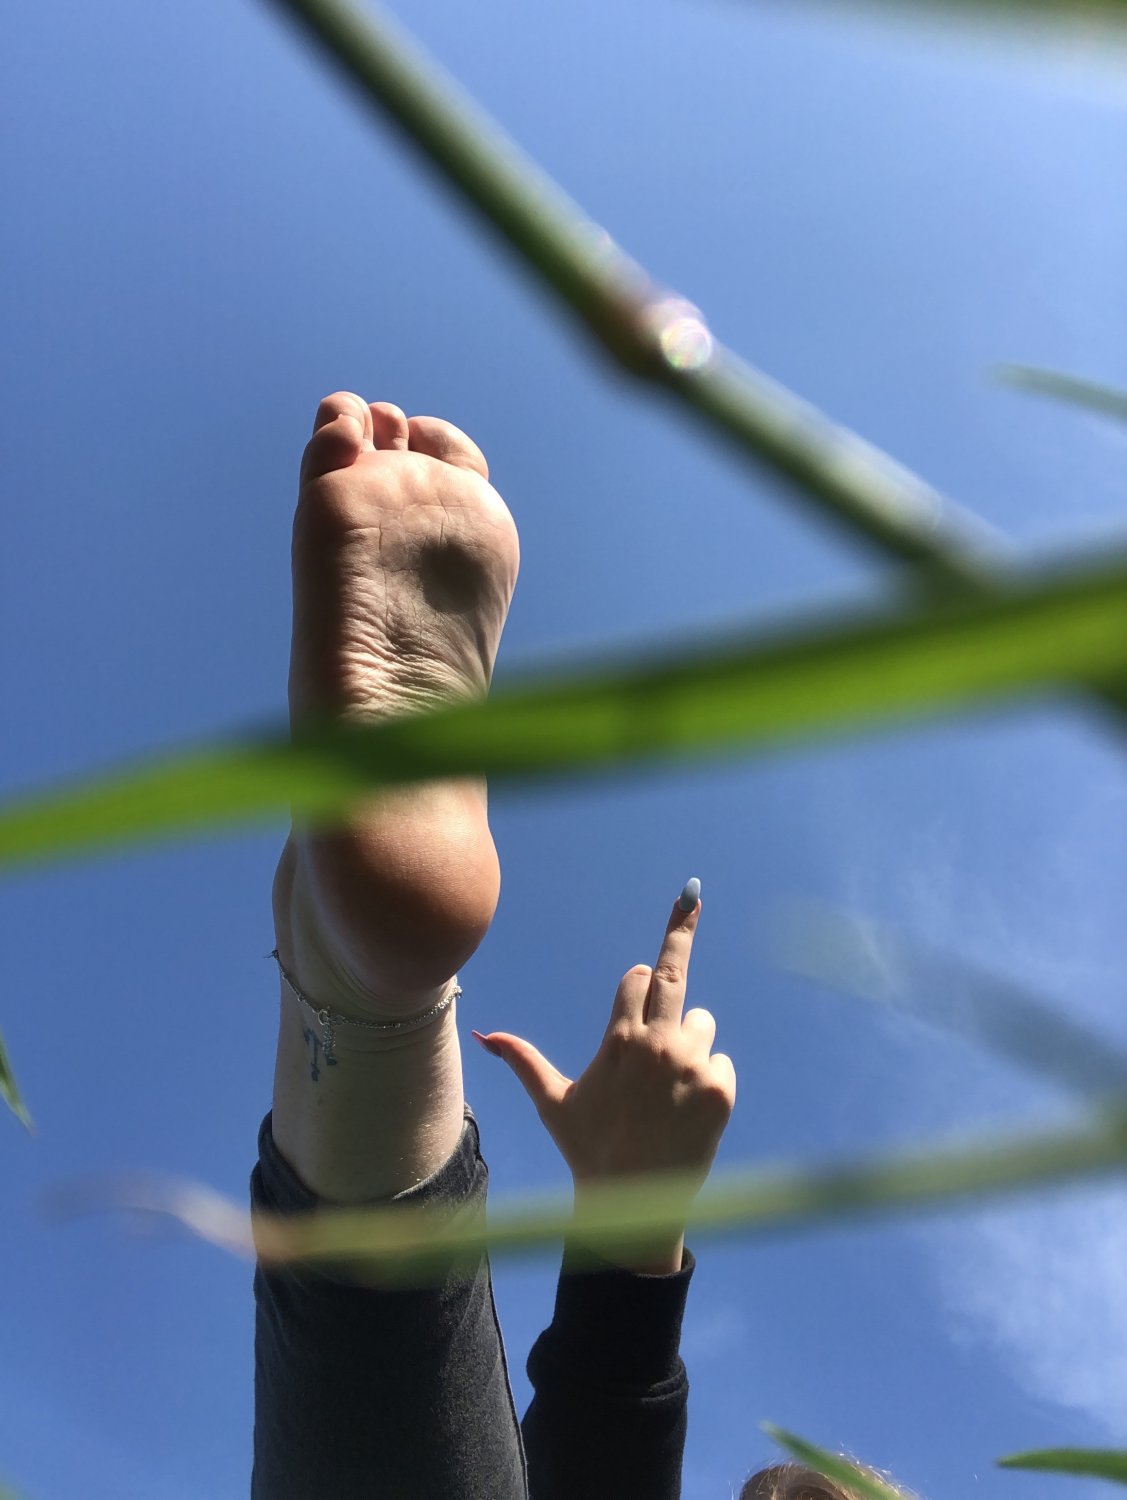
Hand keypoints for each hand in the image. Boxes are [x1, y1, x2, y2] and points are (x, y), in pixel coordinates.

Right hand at [474, 886, 736, 1270]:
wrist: (634, 1208)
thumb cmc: (590, 1151)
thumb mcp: (554, 1102)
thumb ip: (523, 1060)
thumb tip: (482, 1034)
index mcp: (619, 1039)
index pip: (637, 977)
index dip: (635, 985)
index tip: (640, 977)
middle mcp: (658, 1044)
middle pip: (673, 971)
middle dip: (680, 930)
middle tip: (691, 894)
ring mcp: (692, 1065)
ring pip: (702, 1022)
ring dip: (690, 1043)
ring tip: (667, 1090)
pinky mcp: (721, 1089)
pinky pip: (722, 1061)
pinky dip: (709, 1080)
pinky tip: (686, 1111)